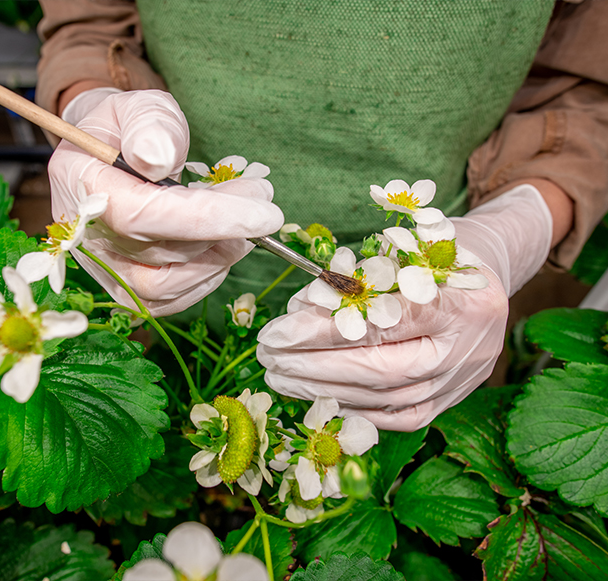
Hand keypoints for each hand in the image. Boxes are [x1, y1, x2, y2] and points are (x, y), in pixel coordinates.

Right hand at [49, 88, 283, 316]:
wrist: (102, 156)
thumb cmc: (125, 128)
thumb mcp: (137, 107)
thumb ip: (149, 125)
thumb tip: (160, 159)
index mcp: (82, 184)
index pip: (144, 215)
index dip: (209, 217)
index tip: (265, 211)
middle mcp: (85, 236)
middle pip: (162, 251)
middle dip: (225, 229)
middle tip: (261, 200)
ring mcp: (103, 267)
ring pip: (167, 285)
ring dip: (219, 257)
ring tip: (246, 222)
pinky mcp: (122, 286)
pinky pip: (166, 301)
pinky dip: (204, 279)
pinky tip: (222, 247)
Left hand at [257, 185, 552, 430]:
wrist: (485, 284)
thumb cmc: (435, 257)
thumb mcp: (402, 250)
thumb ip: (356, 280)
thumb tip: (300, 311)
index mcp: (463, 301)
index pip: (383, 321)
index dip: (326, 330)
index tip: (280, 331)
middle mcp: (468, 348)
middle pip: (382, 368)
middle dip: (316, 366)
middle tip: (269, 358)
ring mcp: (462, 381)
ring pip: (385, 397)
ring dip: (325, 390)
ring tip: (281, 376)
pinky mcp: (450, 402)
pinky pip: (398, 417)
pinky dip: (354, 407)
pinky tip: (318, 394)